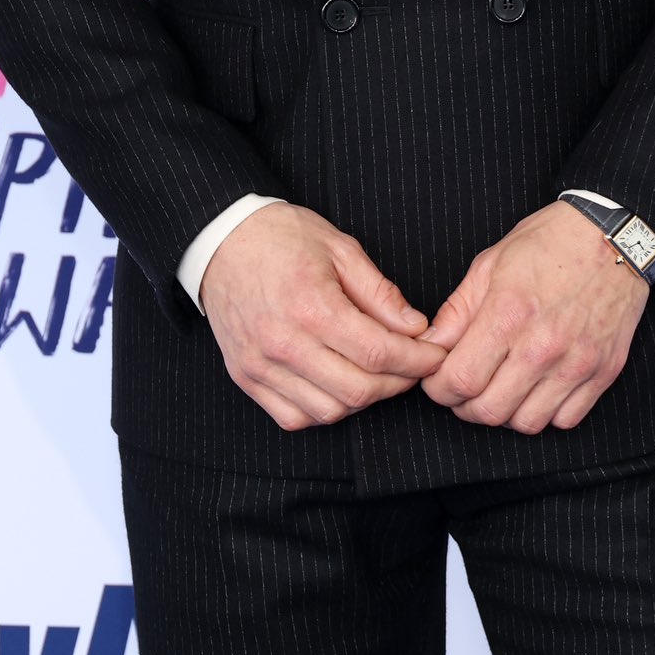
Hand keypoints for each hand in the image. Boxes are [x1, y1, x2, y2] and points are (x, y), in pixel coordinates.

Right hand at [199, 203, 448, 430]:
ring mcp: (261, 365)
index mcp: (311, 306)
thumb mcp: (339, 248)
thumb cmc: (282, 236)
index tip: (434, 355)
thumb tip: (416, 328)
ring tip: (377, 374)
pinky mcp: (245, 377)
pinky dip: (323, 410)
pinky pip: (293, 417)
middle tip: (412, 366)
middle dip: (397, 383)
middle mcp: (284, 343)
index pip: (378, 352)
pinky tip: (336, 386)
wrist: (221, 239)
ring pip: (328, 411)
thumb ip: (380, 293)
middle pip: (358, 390)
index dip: (416, 360)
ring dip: (362, 399)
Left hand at [417, 200, 650, 432]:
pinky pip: (565, 420)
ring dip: (505, 412)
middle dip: (465, 405)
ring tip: (501, 387)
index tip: (439, 379)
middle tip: (464, 387)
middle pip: (489, 411)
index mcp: (508, 312)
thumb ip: (457, 311)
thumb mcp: (490, 264)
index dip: (439, 388)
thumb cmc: (550, 242)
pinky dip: (545, 413)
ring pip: (526, 423)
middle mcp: (543, 345)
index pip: (460, 380)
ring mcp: (577, 362)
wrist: (612, 236)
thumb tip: (431, 346)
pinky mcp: (604, 372)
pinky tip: (537, 388)